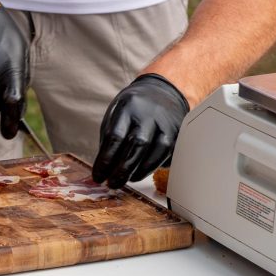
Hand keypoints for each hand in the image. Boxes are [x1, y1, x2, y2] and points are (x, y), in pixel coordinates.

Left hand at [92, 74, 189, 188]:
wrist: (162, 92)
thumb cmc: (133, 109)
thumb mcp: (116, 115)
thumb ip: (109, 140)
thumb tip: (104, 170)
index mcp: (128, 107)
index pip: (115, 137)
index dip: (105, 161)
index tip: (98, 176)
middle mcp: (149, 114)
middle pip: (137, 145)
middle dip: (123, 169)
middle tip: (112, 184)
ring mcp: (166, 123)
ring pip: (156, 151)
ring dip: (140, 171)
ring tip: (128, 180)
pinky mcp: (177, 133)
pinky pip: (167, 154)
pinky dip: (153, 167)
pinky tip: (142, 172)